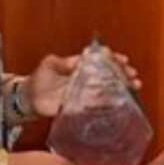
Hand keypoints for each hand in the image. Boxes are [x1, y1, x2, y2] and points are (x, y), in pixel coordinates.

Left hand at [24, 49, 141, 117]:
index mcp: (80, 66)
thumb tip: (78, 61)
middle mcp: (86, 78)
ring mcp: (85, 92)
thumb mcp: (50, 64)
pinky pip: (98, 103)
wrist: (29, 98)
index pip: (101, 60)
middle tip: (133, 74)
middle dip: (123, 72)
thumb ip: (64, 62)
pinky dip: (110, 102)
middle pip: (108, 73)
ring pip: (107, 88)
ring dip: (122, 86)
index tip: (122, 59)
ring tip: (134, 85)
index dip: (113, 58)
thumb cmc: (39, 78)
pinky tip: (122, 100)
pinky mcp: (81, 105)